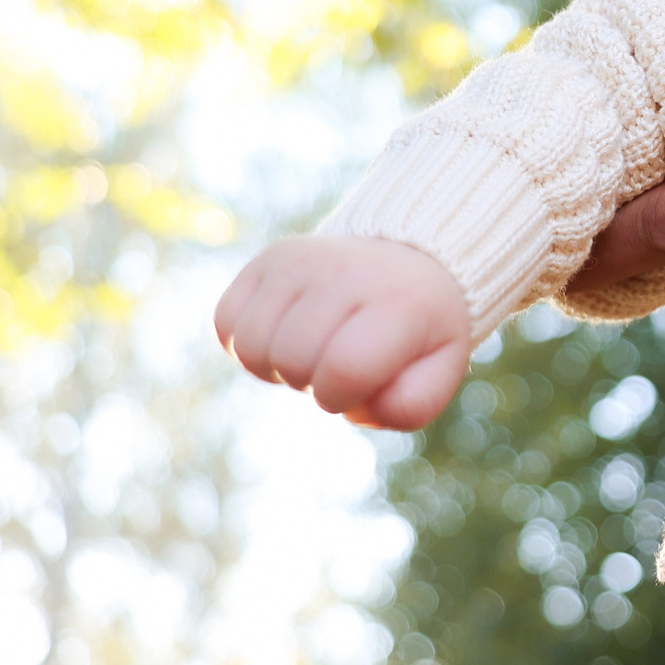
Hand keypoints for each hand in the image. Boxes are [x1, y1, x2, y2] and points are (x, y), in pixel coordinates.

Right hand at [214, 236, 472, 429]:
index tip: (357, 383)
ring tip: (312, 347)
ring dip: (275, 365)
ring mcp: (303, 259)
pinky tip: (285, 330)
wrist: (409, 261)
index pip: (345, 370)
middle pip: (291, 360)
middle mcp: (347, 271)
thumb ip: (408, 405)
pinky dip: (246, 342)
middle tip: (336, 361)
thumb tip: (353, 406)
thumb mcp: (438, 371)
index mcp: (400, 303)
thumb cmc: (419, 331)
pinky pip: (226, 322)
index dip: (340, 396)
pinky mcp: (268, 259)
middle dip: (308, 381)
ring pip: (250, 345)